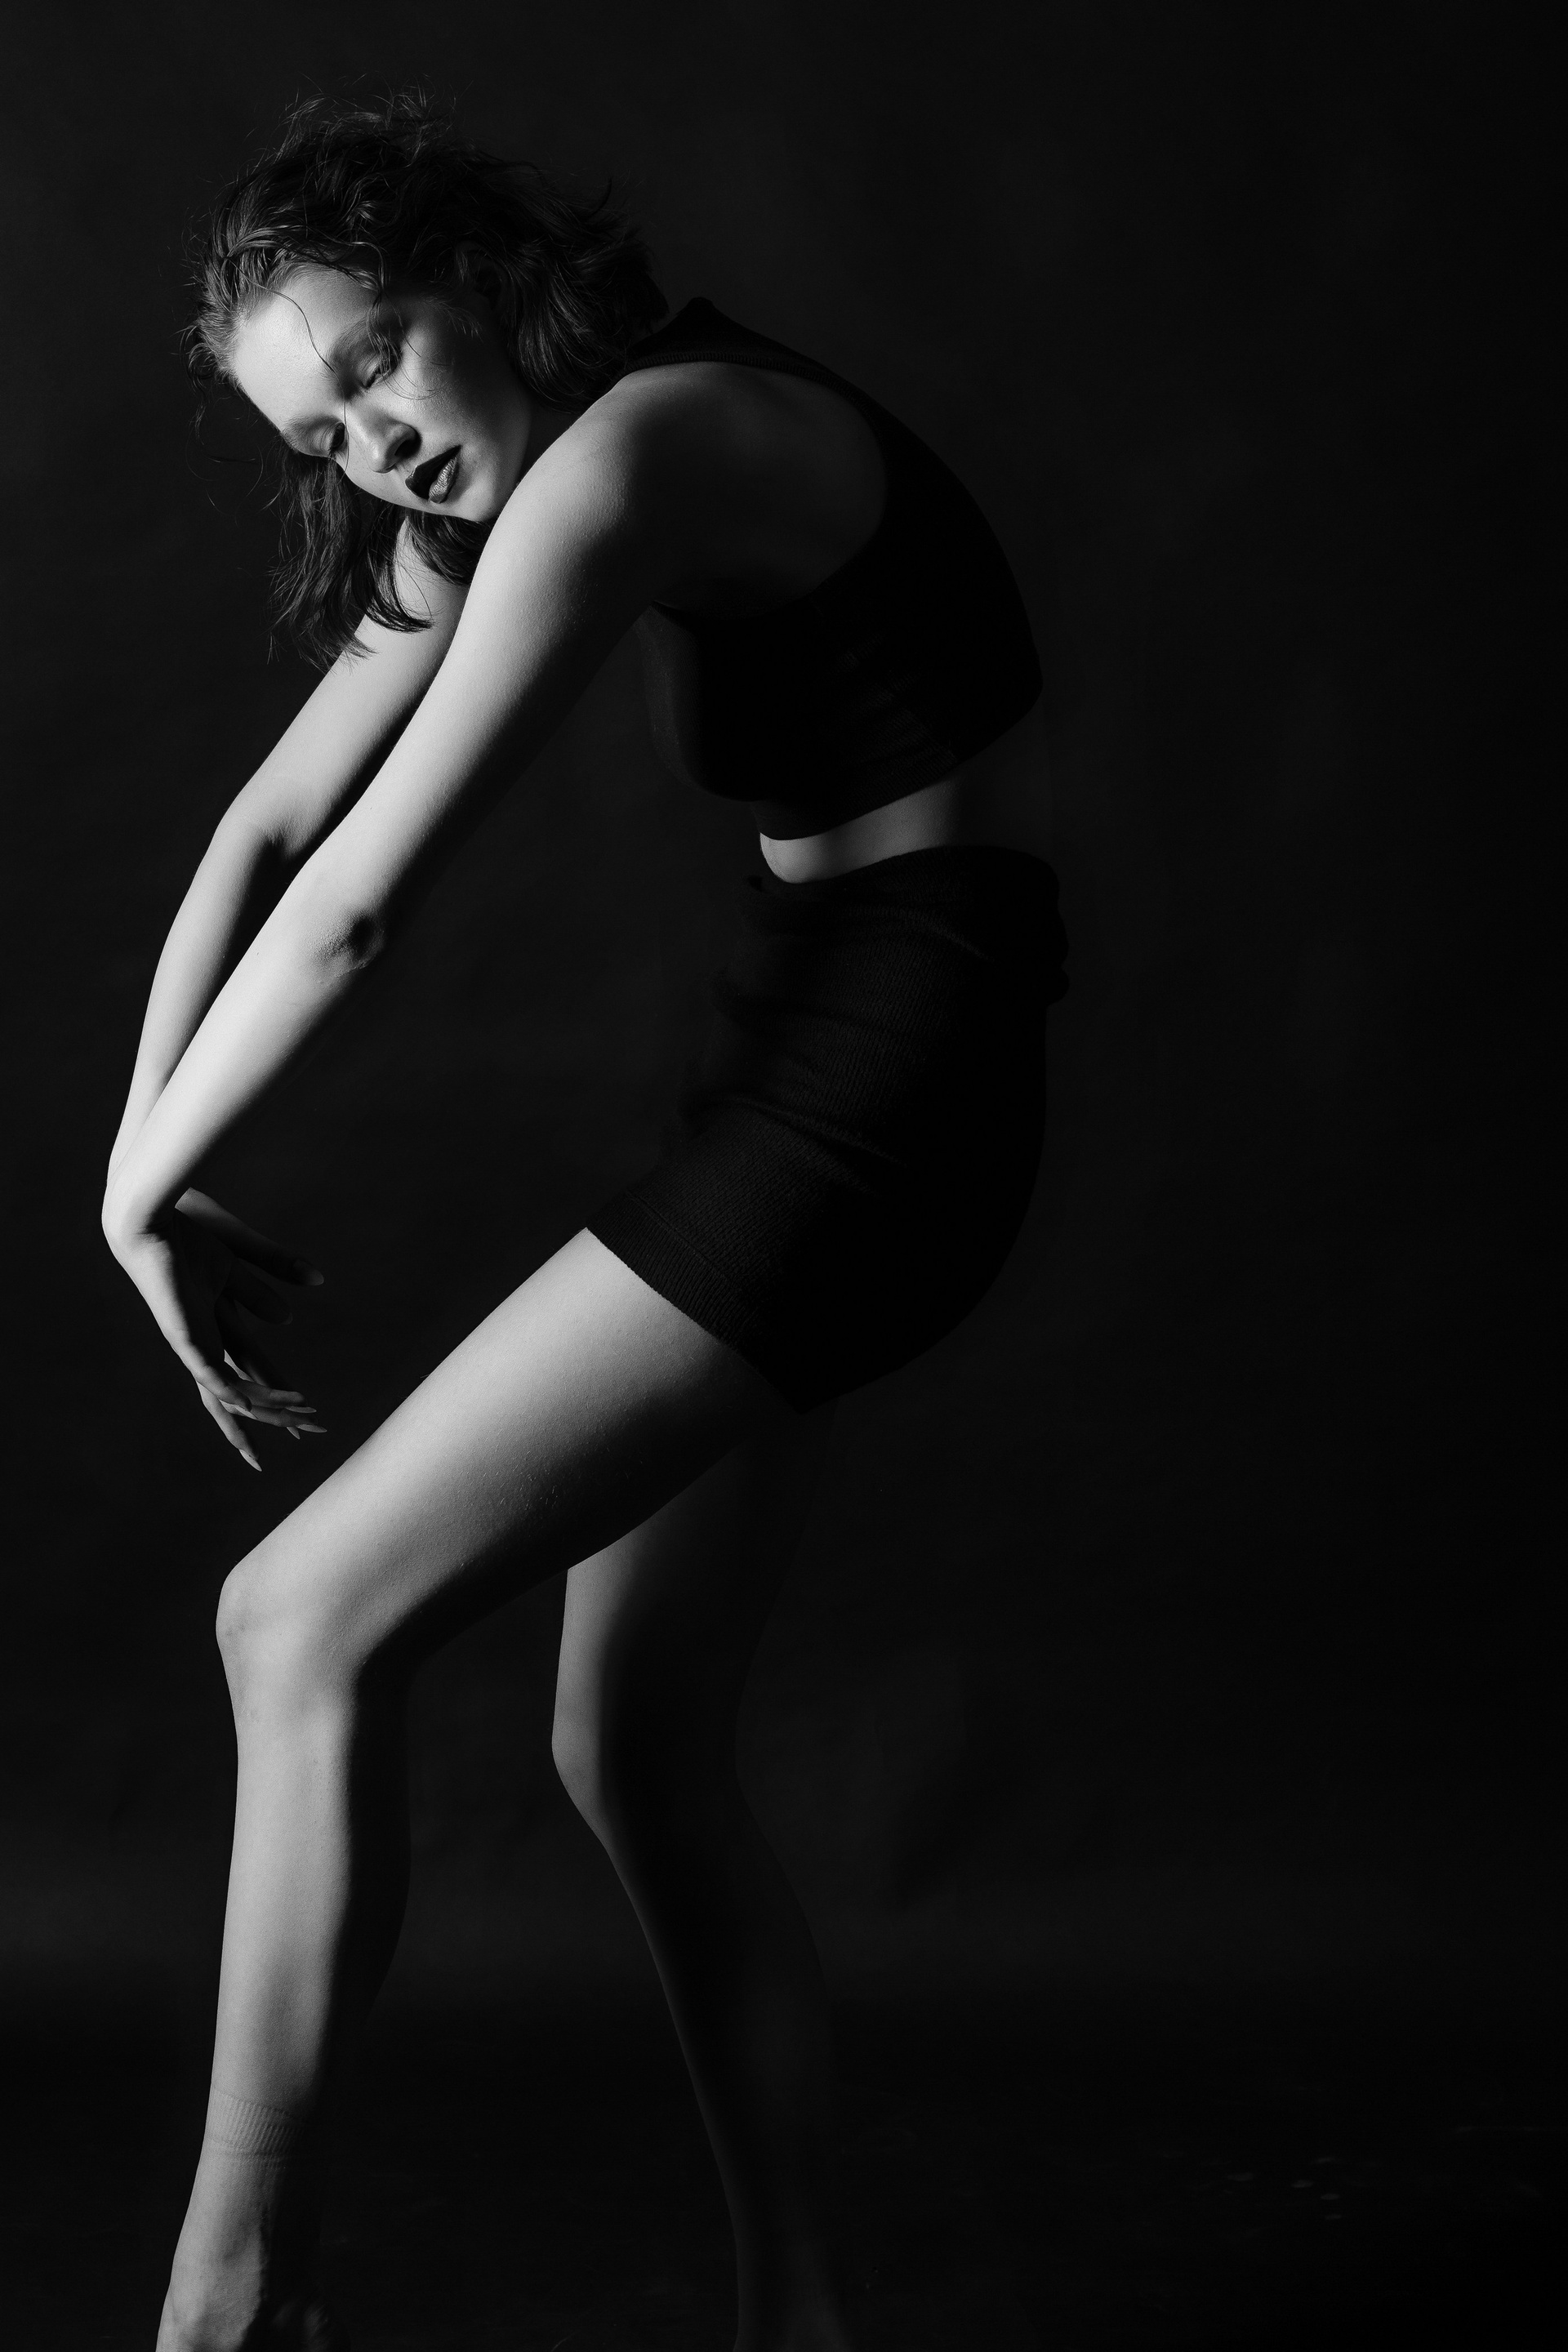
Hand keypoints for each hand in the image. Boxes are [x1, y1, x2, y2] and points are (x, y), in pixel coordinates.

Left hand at [103, 1184, 325, 1470]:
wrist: (151, 1212)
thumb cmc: (185, 1224)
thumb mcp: (239, 1255)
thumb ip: (267, 1279)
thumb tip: (298, 1305)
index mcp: (215, 1318)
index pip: (252, 1366)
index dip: (279, 1387)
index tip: (306, 1406)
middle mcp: (203, 1337)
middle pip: (244, 1388)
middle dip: (275, 1414)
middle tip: (308, 1433)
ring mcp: (193, 1342)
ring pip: (233, 1393)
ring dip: (270, 1411)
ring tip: (302, 1423)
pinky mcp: (185, 1338)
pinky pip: (217, 1379)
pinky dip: (245, 1396)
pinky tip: (267, 1407)